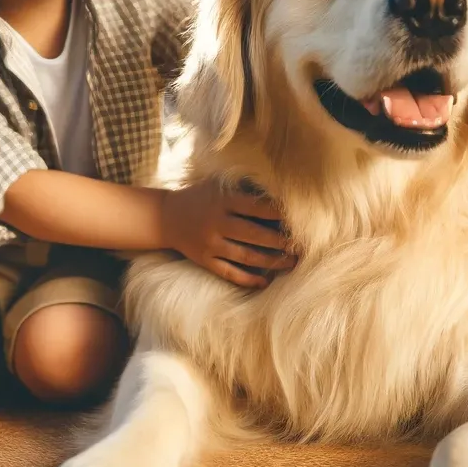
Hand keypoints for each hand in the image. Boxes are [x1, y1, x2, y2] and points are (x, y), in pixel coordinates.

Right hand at [160, 180, 295, 287]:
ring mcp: (210, 244)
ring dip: (271, 261)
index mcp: (223, 201)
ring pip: (246, 256)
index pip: (256, 208)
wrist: (166, 216)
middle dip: (280, 242)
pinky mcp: (205, 260)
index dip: (279, 214)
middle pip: (254, 235)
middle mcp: (217, 223)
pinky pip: (229, 273)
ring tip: (291, 263)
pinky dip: (248, 279)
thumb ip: (244, 186)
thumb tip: (279, 190)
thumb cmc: (201, 196)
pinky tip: (265, 281)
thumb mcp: (218, 184)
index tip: (300, 219)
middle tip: (302, 246)